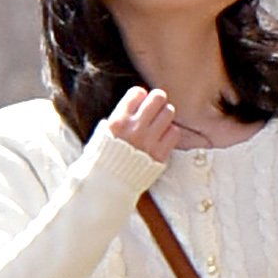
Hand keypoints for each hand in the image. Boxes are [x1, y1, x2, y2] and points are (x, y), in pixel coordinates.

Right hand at [102, 76, 218, 166]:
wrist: (107, 185)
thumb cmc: (103, 157)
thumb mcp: (103, 133)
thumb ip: (119, 116)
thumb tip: (136, 98)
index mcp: (117, 122)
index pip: (137, 92)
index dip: (140, 96)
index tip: (140, 102)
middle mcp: (134, 129)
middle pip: (158, 98)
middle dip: (157, 101)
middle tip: (154, 108)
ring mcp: (148, 141)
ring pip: (169, 112)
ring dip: (165, 116)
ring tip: (158, 123)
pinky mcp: (160, 154)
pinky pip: (175, 132)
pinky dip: (170, 132)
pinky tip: (162, 137)